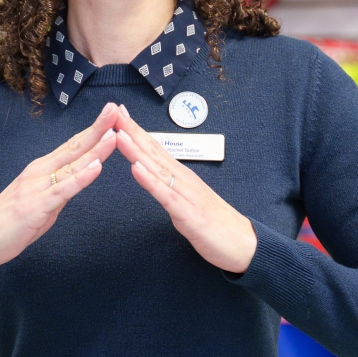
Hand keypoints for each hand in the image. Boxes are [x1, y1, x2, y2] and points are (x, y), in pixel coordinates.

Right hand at [0, 102, 119, 284]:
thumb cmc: (9, 221)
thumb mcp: (42, 201)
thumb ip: (61, 188)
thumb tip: (80, 179)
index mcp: (42, 169)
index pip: (73, 145)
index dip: (93, 129)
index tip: (111, 114)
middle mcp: (40, 172)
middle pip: (74, 147)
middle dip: (97, 129)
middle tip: (115, 110)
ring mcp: (36, 187)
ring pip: (72, 165)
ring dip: (94, 149)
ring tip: (113, 134)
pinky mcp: (35, 206)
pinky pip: (62, 190)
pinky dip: (80, 178)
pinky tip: (96, 168)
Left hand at [114, 104, 256, 273]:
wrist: (244, 244)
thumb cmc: (216, 224)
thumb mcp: (188, 201)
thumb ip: (171, 188)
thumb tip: (154, 177)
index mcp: (182, 177)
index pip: (155, 149)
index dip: (136, 131)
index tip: (119, 114)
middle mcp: (184, 179)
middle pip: (153, 152)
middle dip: (132, 131)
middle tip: (114, 112)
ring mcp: (187, 195)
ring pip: (157, 168)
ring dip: (136, 150)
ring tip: (119, 134)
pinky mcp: (188, 213)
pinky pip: (166, 195)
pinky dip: (150, 181)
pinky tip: (136, 169)